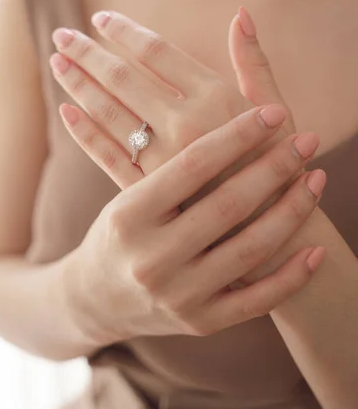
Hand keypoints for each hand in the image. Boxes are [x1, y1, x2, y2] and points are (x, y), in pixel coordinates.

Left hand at [50, 9, 301, 229]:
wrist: (274, 237)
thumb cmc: (280, 165)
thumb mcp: (276, 110)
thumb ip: (255, 62)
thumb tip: (241, 13)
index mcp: (216, 99)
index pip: (157, 52)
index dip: (124, 31)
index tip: (100, 17)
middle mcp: (184, 125)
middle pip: (122, 78)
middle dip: (87, 53)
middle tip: (61, 34)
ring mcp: (163, 161)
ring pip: (108, 113)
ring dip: (78, 84)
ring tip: (56, 62)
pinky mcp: (149, 192)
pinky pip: (107, 156)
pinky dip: (84, 132)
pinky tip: (65, 111)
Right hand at [67, 105, 324, 343]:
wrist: (95, 298)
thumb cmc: (118, 231)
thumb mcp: (125, 191)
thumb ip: (160, 154)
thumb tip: (188, 90)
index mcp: (129, 215)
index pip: (192, 165)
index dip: (238, 135)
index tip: (273, 112)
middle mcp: (151, 258)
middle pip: (227, 205)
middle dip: (274, 168)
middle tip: (307, 140)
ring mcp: (178, 295)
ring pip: (250, 251)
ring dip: (292, 212)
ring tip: (317, 178)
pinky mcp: (201, 322)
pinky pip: (258, 302)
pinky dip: (292, 276)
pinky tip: (317, 249)